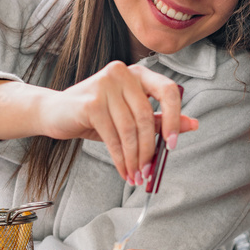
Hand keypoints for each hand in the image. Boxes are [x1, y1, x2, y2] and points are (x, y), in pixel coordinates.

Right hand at [0, 63, 198, 184]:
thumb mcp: (130, 117)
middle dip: (149, 150)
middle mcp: (122, 72)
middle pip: (147, 117)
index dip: (174, 119)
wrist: (56, 113)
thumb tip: (193, 125)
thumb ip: (160, 119)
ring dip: (135, 158)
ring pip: (130, 130)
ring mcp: (105, 85)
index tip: (173, 145)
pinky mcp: (90, 102)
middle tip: (148, 173)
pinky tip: (123, 171)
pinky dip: (120, 158)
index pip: (168, 91)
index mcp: (138, 73)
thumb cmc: (97, 115)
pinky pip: (113, 137)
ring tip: (136, 176)